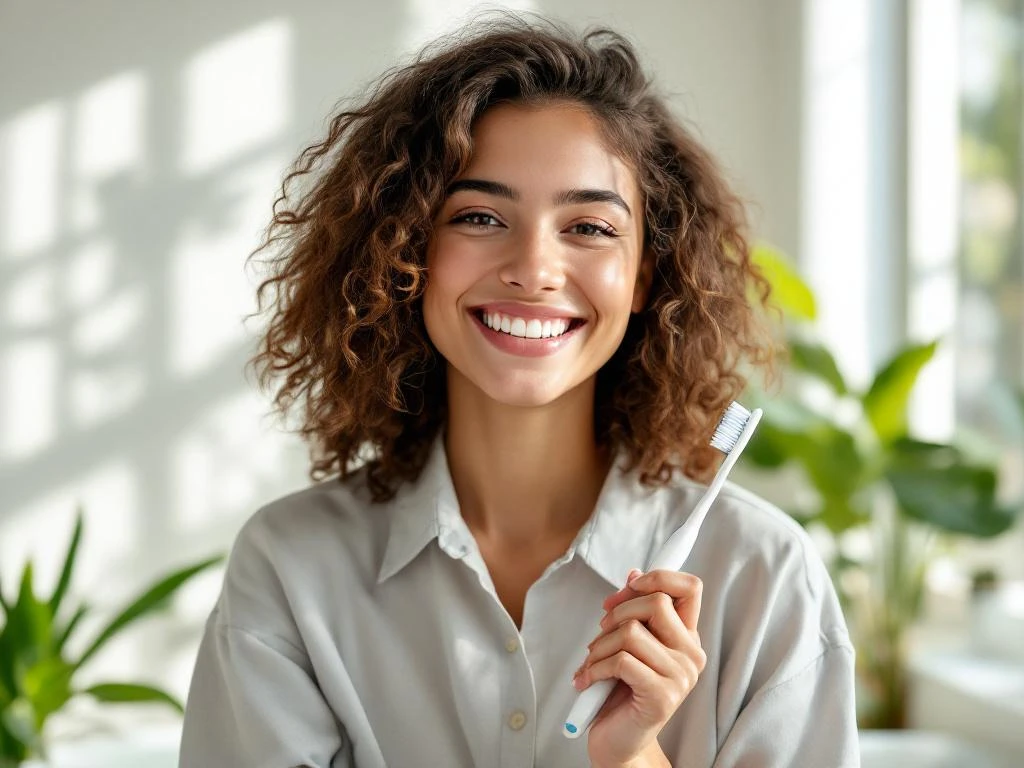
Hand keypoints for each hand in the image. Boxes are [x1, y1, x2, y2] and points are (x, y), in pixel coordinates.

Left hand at [572, 568, 705, 767]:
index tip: (630, 586)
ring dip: (599, 645)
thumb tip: (634, 574)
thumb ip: (635, 611)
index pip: (690, 588)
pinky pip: (621, 661)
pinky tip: (588, 680)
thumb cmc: (621, 690)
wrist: (620, 742)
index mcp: (686, 636)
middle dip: (616, 612)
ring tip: (591, 662)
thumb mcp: (628, 643)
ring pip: (631, 631)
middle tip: (600, 633)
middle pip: (655, 602)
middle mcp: (691, 654)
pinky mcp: (662, 697)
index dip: (659, 577)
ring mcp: (680, 677)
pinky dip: (594, 667)